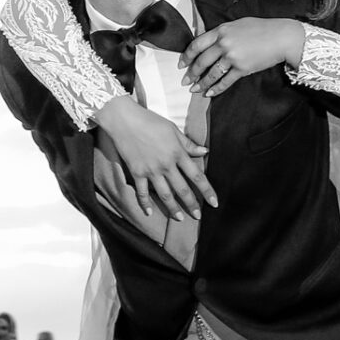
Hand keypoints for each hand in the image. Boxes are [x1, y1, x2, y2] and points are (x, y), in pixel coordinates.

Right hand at [93, 96, 215, 218]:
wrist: (125, 120)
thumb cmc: (150, 121)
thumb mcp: (173, 130)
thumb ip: (188, 144)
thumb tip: (204, 151)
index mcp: (178, 153)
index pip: (197, 176)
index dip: (207, 191)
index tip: (214, 203)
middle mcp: (166, 165)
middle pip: (182, 189)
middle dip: (192, 204)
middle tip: (198, 217)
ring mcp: (151, 170)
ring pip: (165, 195)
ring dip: (173, 209)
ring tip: (180, 219)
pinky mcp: (137, 172)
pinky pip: (142, 192)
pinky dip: (145, 204)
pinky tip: (149, 213)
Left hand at [182, 17, 305, 97]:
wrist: (280, 37)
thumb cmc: (262, 29)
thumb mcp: (238, 24)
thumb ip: (222, 33)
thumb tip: (209, 42)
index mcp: (221, 31)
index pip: (197, 44)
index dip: (186, 56)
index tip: (181, 64)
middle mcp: (224, 44)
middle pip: (201, 61)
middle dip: (191, 73)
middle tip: (185, 80)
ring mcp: (233, 57)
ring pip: (211, 73)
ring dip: (202, 83)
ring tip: (195, 90)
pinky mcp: (242, 69)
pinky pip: (226, 81)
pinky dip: (217, 89)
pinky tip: (210, 93)